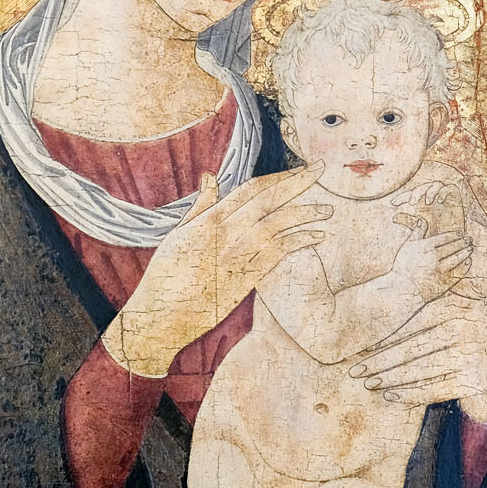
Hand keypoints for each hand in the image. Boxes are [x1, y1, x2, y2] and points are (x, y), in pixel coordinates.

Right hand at [107, 164, 331, 376]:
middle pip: (268, 200)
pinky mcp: (243, 280)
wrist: (159, 317)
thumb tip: (210, 177)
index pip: (250, 190)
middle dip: (297, 183)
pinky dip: (299, 242)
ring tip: (327, 209)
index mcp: (208, 220)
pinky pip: (277, 255)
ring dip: (305, 214)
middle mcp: (223, 234)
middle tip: (320, 171)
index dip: (278, 177)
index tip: (299, 170)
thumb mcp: (178, 235)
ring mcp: (234, 257)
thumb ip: (200, 206)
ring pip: (277, 226)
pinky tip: (316, 237)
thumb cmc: (165, 277)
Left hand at [349, 287, 486, 421]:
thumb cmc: (461, 341)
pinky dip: (410, 393)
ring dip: (390, 379)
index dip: (385, 337)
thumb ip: (417, 314)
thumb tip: (366, 321)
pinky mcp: (480, 381)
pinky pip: (435, 389)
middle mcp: (470, 325)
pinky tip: (391, 395)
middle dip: (381, 361)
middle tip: (356, 371)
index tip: (361, 349)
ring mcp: (477, 353)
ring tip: (369, 383)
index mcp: (458, 304)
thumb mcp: (445, 319)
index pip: (412, 322)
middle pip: (414, 346)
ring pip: (422, 369)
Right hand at [391, 229, 472, 301]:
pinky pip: (459, 272)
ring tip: (470, 248)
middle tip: (469, 239)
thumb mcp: (407, 246)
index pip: (446, 237)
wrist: (402, 290)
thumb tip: (422, 220)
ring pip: (458, 258)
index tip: (461, 233)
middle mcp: (434, 257)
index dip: (456, 235)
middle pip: (454, 246)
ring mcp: (441, 270)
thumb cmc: (403, 267)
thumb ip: (417, 232)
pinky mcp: (445, 282)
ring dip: (466, 252)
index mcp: (426, 247)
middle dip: (464, 241)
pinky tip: (468, 261)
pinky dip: (465, 266)